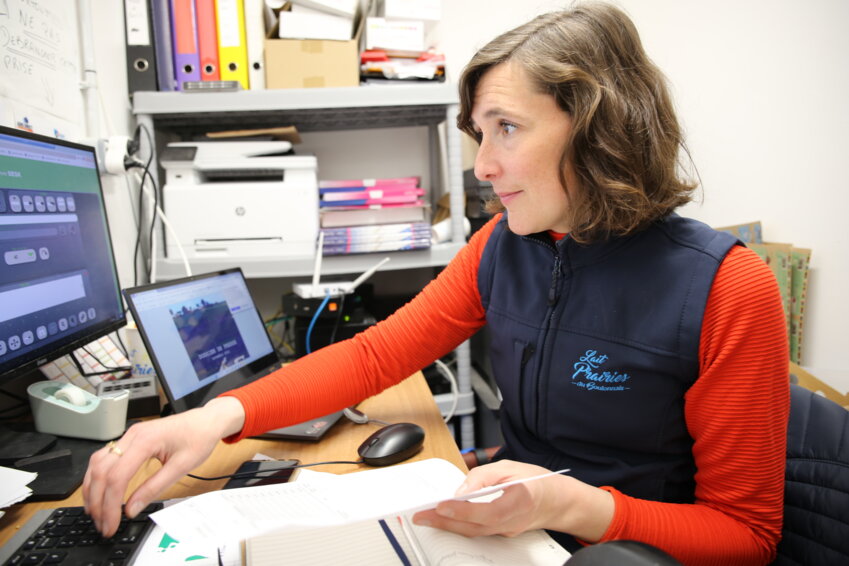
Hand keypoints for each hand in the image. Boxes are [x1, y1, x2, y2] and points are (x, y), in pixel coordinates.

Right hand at [82, 397, 244, 536]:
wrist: (206, 421)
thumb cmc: (198, 437)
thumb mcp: (182, 466)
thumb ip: (154, 488)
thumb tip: (131, 509)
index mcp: (146, 440)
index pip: (117, 477)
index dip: (110, 505)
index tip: (111, 524)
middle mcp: (132, 436)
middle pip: (101, 471)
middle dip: (97, 501)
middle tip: (102, 524)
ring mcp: (129, 436)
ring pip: (97, 464)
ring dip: (92, 490)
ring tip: (96, 513)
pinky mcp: (129, 440)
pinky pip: (104, 458)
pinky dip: (98, 477)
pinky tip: (99, 492)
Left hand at [411, 459, 613, 540]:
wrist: (558, 502)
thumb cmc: (537, 482)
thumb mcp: (511, 466)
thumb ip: (484, 475)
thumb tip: (461, 488)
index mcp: (517, 502)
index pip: (484, 511)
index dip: (461, 510)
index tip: (440, 505)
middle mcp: (511, 522)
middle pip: (473, 527)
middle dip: (444, 522)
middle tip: (421, 516)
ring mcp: (506, 531)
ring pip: (474, 532)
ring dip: (448, 526)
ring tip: (427, 518)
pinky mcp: (502, 534)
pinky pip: (478, 532)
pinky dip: (460, 526)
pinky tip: (446, 519)